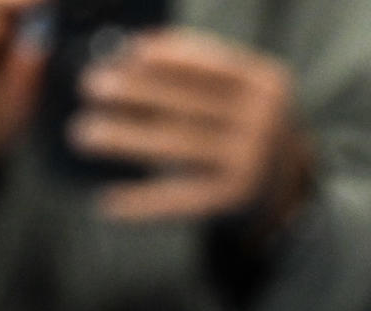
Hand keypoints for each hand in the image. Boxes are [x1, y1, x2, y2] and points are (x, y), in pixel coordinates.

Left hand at [73, 29, 315, 232]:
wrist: (287, 188)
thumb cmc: (247, 128)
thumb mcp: (242, 91)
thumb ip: (201, 69)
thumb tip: (133, 49)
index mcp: (266, 85)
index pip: (208, 63)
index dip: (162, 57)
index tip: (124, 54)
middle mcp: (264, 123)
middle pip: (185, 103)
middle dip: (132, 92)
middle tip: (90, 87)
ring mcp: (251, 163)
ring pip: (174, 145)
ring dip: (123, 139)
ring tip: (83, 133)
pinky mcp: (235, 199)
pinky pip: (180, 198)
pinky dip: (142, 200)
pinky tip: (110, 201)